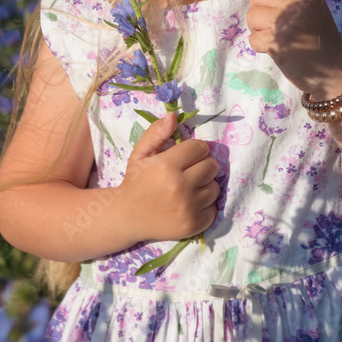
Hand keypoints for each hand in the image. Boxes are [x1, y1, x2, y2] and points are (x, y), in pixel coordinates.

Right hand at [118, 112, 219, 242]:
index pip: (200, 148)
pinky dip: (205, 206)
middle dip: (202, 165)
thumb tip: (173, 116)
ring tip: (188, 188)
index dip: (194, 149)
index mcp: (168, 165)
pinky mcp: (193, 225)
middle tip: (188, 171)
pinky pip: (214, 209)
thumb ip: (156, 132)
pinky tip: (190, 203)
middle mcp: (180, 187)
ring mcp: (188, 208)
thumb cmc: (136, 181)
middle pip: (212, 166)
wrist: (127, 216)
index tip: (186, 156)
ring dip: (205, 185)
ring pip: (215, 187)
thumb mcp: (140, 153)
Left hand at [246, 0, 341, 98]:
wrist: (333, 69)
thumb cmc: (319, 37)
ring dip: (258, 29)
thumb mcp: (312, 6)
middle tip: (270, 22)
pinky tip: (276, 49)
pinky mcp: (276, 43)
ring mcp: (285, 22)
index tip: (274, 6)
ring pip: (251, 16)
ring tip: (275, 36)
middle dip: (258, 8)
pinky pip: (253, 38)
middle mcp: (296, 2)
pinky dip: (261, 47)